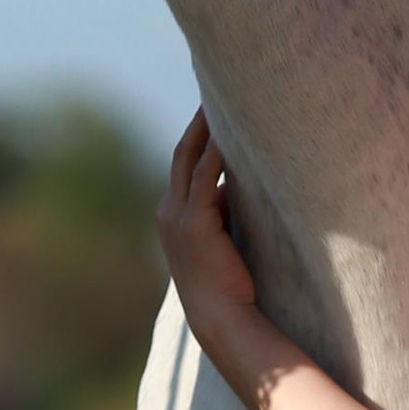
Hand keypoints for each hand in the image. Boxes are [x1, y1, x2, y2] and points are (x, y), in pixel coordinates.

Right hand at [156, 114, 260, 328]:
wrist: (221, 318)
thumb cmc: (229, 285)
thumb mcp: (221, 241)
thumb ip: (224, 212)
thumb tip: (239, 186)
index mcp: (173, 216)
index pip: (184, 166)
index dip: (198, 137)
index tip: (214, 111)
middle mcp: (168, 212)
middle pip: (183, 154)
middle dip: (198, 123)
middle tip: (214, 90)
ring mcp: (177, 217)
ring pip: (190, 160)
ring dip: (206, 129)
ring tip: (222, 101)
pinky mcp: (194, 224)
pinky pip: (203, 178)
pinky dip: (215, 153)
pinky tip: (228, 133)